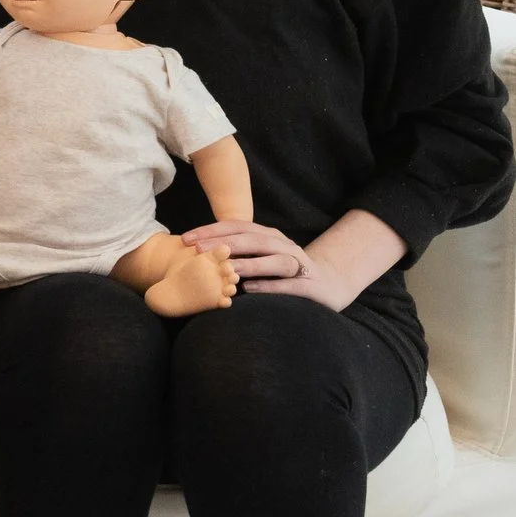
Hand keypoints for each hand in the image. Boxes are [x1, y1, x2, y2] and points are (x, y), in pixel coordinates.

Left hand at [180, 219, 360, 310]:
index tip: (185, 239)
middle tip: (198, 251)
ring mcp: (299, 264)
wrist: (329, 285)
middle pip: (253, 239)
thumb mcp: (259, 257)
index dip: (210, 231)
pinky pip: (289, 285)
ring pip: (274, 260)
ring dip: (249, 263)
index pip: (236, 227)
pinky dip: (270, 286)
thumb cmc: (282, 273)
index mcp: (267, 236)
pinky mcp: (310, 286)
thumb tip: (194, 253)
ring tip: (225, 268)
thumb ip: (235, 253)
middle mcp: (283, 245)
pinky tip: (250, 289)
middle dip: (224, 243)